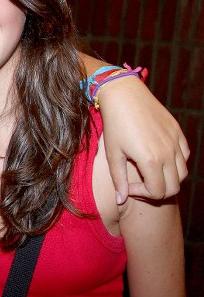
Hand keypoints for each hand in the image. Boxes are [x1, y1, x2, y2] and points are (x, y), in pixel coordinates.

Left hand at [98, 76, 188, 202]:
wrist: (124, 95)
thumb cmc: (114, 124)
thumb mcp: (112, 153)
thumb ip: (119, 179)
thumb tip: (121, 200)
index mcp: (150, 160)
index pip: (158, 192)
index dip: (143, 195)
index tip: (129, 186)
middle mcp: (168, 153)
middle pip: (174, 187)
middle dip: (157, 191)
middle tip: (140, 184)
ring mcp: (175, 142)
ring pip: (182, 173)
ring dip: (168, 179)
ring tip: (148, 172)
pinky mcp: (178, 132)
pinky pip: (185, 156)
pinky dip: (175, 164)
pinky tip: (157, 158)